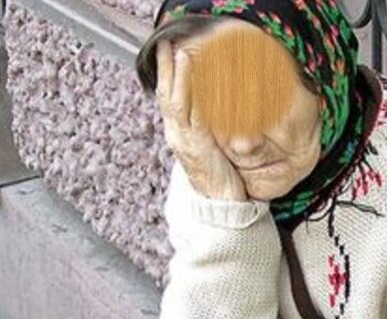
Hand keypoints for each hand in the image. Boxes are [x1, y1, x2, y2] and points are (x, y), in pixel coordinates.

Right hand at [155, 41, 247, 201]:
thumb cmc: (219, 180)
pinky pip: (193, 115)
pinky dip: (193, 94)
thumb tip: (213, 110)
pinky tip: (198, 78)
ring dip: (179, 75)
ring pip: (176, 101)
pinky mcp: (198, 146)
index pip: (168, 99)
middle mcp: (177, 136)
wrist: (220, 208)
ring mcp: (185, 141)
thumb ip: (206, 129)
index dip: (167, 75)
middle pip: (166, 95)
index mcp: (178, 136)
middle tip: (166, 43)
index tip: (167, 52)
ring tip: (180, 52)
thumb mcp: (210, 148)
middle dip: (166, 67)